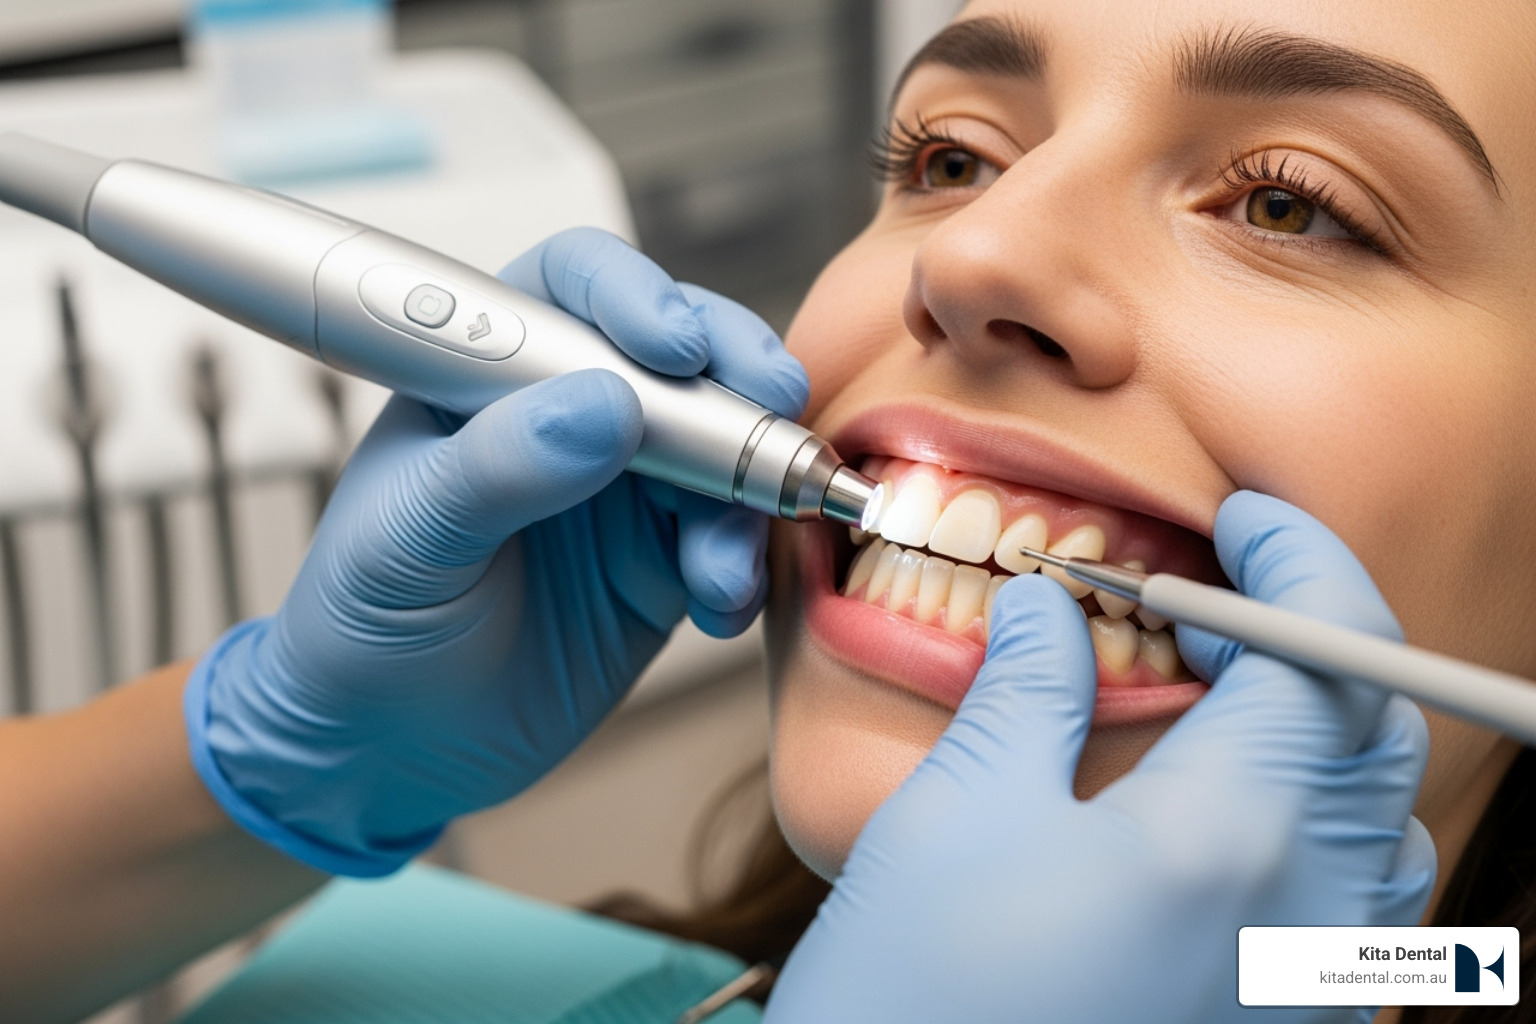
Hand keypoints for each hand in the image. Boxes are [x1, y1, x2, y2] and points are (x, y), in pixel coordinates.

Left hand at [184, 228, 808, 875]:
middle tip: (770, 409)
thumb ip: (497, 468)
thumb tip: (602, 407)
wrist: (386, 751)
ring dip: (746, 495)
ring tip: (718, 569)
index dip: (634, 297)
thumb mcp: (403, 542)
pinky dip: (742, 566)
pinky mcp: (664, 562)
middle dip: (737, 374)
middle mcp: (569, 411)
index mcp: (488, 372)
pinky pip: (732, 540)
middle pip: (682, 349)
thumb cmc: (361, 626)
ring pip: (726, 447)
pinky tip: (716, 605)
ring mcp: (627, 487)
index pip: (574, 287)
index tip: (671, 349)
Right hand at [767, 491, 1433, 1023]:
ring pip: (1378, 818)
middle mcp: (1303, 922)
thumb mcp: (956, 818)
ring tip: (1212, 696)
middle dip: (1309, 636)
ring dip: (1316, 728)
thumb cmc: (916, 1010)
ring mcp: (1307, 991)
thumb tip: (1050, 610)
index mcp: (1231, 840)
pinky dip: (1308, 817)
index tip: (1246, 518)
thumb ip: (1027, 690)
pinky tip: (1212, 807)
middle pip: (1376, 730)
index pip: (1335, 651)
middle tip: (1209, 603)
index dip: (1300, 560)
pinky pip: (1350, 901)